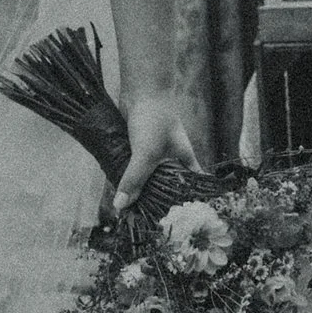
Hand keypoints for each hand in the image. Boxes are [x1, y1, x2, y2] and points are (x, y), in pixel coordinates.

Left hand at [114, 88, 192, 214]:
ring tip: (130, 211)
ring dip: (140, 190)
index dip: (185, 204)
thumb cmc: (153, 120)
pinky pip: (136, 168)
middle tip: (144, 222)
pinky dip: (130, 177)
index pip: (190, 189)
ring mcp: (156, 154)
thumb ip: (134, 180)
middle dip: (156, 201)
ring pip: (149, 178)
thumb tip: (121, 206)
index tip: (174, 223)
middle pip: (166, 187)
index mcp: (185, 162)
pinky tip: (121, 189)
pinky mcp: (140, 148)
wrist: (141, 90)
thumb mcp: (146, 154)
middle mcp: (172, 160)